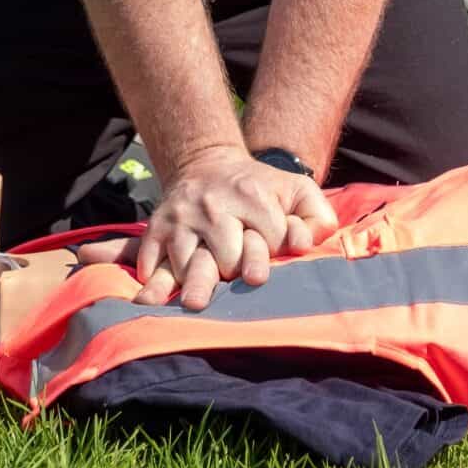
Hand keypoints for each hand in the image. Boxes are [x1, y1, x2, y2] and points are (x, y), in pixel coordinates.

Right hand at [87, 146, 337, 308]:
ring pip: (188, 265)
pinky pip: (151, 261)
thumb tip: (303, 247)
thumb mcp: (297, 191)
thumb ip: (317, 218)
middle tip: (236, 285)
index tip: (267, 271)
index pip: (269, 243)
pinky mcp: (156, 227)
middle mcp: (214, 206)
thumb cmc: (261, 187)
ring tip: (197, 303)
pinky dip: (153, 282)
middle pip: (227, 260)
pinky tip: (154, 299)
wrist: (208, 164)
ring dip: (195, 286)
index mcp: (253, 196)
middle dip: (234, 276)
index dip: (272, 260)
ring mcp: (182, 218)